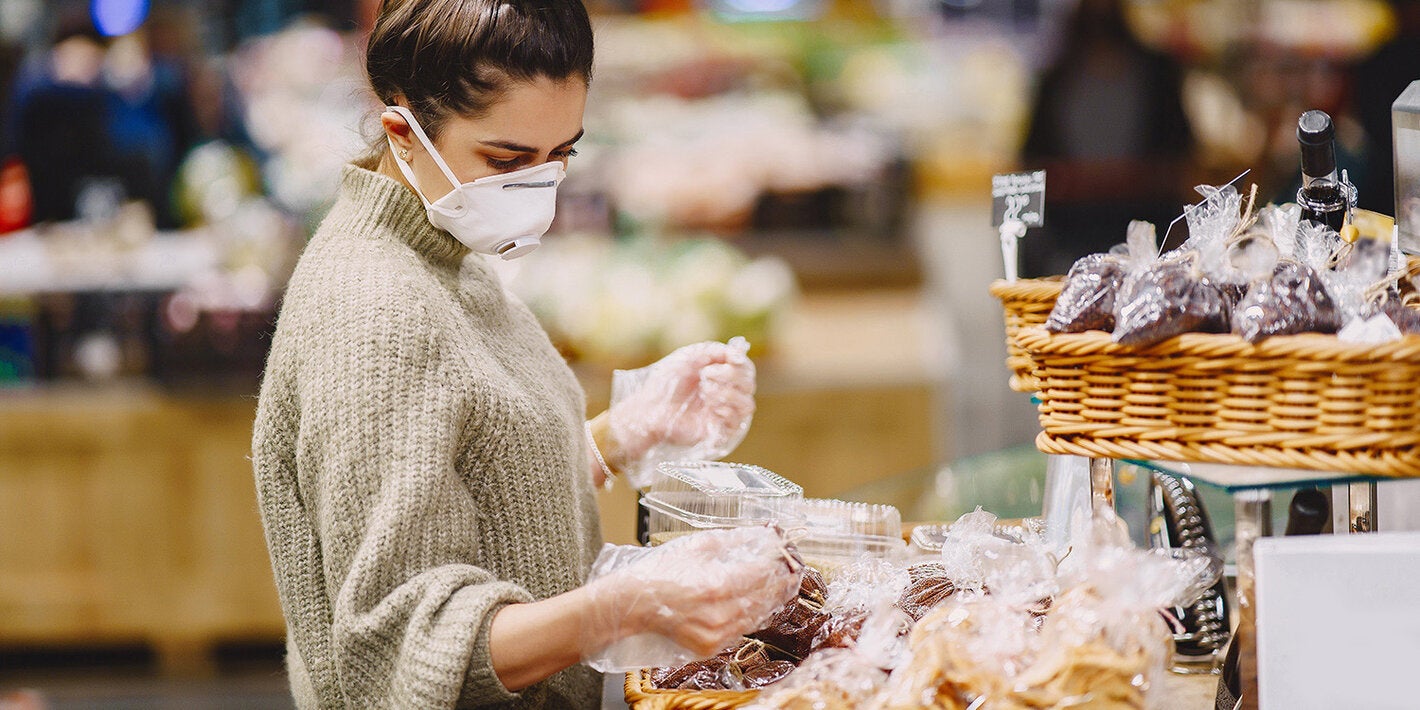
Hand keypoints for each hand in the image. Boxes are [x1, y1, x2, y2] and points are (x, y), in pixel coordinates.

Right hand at [581, 527, 801, 668]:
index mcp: (716, 585)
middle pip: (764, 597)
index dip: (777, 562)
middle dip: (782, 582)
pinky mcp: (710, 647)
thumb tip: (759, 533)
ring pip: (757, 616)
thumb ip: (730, 540)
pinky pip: (742, 630)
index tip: (786, 552)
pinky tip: (761, 603)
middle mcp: (720, 614)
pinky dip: (754, 616)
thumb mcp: (696, 547)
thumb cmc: (661, 572)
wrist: (634, 604)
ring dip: (772, 600)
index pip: (760, 573)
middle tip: (795, 569)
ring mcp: (716, 634)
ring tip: (784, 585)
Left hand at [607, 338, 755, 486]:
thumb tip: (739, 352)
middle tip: (706, 376)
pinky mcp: (717, 432)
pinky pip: (736, 423)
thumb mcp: (689, 358)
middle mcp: (726, 395)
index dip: (741, 363)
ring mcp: (723, 414)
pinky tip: (710, 406)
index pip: (745, 369)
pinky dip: (727, 411)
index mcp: (722, 376)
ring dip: (729, 394)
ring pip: (747, 405)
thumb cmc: (666, 383)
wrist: (648, 408)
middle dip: (731, 376)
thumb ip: (714, 352)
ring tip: (705, 391)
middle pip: (749, 385)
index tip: (731, 359)